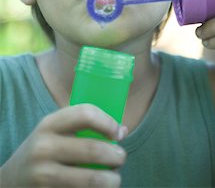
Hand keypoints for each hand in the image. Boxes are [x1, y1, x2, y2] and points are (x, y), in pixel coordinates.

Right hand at [0, 104, 126, 186]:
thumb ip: (83, 126)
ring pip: (92, 179)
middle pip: (93, 149)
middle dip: (116, 156)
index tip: (118, 133)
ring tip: (114, 178)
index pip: (86, 114)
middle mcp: (44, 148)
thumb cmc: (42, 151)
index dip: (108, 122)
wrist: (10, 181)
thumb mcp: (54, 131)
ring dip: (112, 180)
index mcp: (49, 124)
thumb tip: (122, 130)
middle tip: (120, 158)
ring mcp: (44, 175)